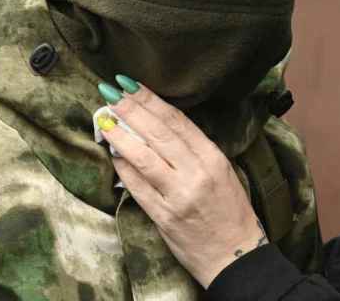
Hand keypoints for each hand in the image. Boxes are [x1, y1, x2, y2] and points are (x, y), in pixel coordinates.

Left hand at [98, 77, 266, 286]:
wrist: (235, 254)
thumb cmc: (231, 210)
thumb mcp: (223, 172)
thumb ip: (195, 152)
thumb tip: (158, 128)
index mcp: (213, 158)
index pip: (179, 122)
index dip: (153, 101)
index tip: (133, 85)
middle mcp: (197, 174)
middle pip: (159, 134)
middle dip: (132, 110)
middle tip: (111, 91)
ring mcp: (179, 195)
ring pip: (144, 158)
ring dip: (121, 136)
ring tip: (104, 119)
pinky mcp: (164, 216)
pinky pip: (138, 187)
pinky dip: (123, 169)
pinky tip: (112, 154)